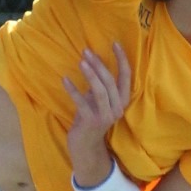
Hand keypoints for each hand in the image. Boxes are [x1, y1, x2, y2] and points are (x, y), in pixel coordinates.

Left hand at [63, 43, 130, 183]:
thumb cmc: (90, 119)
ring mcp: (105, 116)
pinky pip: (82, 102)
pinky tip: (64, 79)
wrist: (85, 147)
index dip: (122, 60)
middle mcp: (117, 108)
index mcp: (121, 101)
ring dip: (90, 74)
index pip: (126, 77)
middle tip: (86, 51)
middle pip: (110, 81)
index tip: (115, 43)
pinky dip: (72, 90)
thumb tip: (90, 61)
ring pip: (100, 90)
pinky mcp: (91, 121)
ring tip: (81, 61)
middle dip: (99, 64)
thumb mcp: (97, 100)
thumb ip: (98, 85)